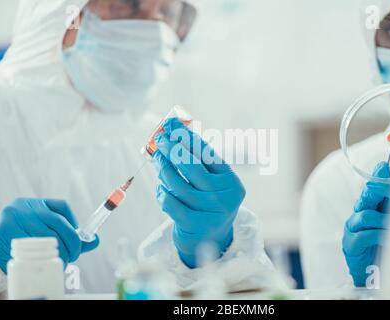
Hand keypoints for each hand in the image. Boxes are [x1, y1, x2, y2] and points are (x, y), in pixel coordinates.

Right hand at [0, 198, 99, 272]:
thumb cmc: (27, 234)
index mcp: (36, 203)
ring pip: (46, 238)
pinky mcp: (3, 236)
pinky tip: (47, 265)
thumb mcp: (46, 227)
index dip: (74, 225)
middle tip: (73, 255)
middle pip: (58, 224)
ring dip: (59, 253)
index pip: (62, 207)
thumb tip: (95, 241)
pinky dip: (42, 259)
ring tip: (62, 262)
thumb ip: (70, 233)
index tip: (79, 241)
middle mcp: (24, 208)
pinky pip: (29, 250)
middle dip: (71, 243)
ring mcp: (13, 221)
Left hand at [153, 118, 245, 267]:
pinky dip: (162, 192)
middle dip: (173, 149)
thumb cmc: (209, 204)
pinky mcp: (194, 225)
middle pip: (192, 167)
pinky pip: (170, 202)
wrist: (212, 240)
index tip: (173, 125)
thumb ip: (199, 163)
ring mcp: (210, 212)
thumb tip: (173, 136)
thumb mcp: (212, 184)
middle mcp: (224, 196)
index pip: (208, 154)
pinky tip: (161, 187)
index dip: (188, 138)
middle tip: (160, 139)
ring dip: (164, 169)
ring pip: (178, 184)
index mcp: (231, 181)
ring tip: (158, 160)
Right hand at [342, 160, 389, 286]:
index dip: (385, 174)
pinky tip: (389, 237)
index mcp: (372, 206)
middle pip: (367, 195)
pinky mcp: (351, 243)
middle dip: (378, 184)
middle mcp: (360, 213)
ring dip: (384, 218)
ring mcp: (353, 227)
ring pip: (365, 215)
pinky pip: (364, 235)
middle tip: (386, 175)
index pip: (377, 186)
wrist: (368, 272)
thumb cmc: (381, 245)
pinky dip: (378, 235)